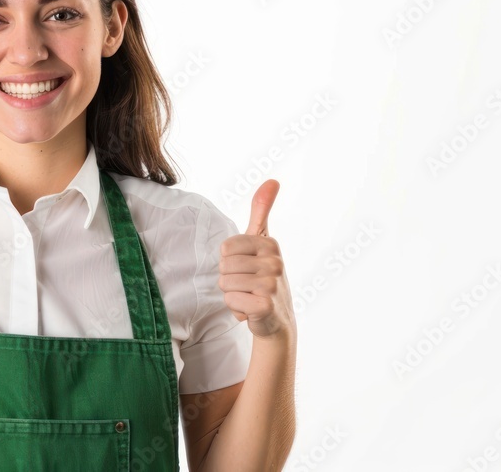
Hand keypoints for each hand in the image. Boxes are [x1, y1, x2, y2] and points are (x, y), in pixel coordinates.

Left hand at [218, 180, 295, 339]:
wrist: (277, 320)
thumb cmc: (263, 277)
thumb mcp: (262, 241)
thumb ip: (262, 211)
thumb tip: (272, 179)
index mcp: (270, 244)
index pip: (225, 247)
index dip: (229, 261)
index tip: (246, 268)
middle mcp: (275, 262)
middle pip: (223, 265)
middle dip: (229, 279)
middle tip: (247, 286)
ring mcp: (272, 284)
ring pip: (225, 284)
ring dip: (232, 294)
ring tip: (249, 297)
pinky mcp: (265, 306)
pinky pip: (230, 301)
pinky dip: (236, 309)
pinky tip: (251, 310)